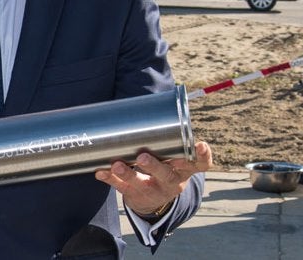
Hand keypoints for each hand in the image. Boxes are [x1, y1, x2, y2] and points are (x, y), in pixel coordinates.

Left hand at [94, 141, 212, 215]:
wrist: (154, 199)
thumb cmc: (164, 165)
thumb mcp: (172, 154)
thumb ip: (167, 135)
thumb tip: (150, 102)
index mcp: (184, 169)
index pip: (199, 164)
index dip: (202, 156)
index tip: (200, 145)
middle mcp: (171, 181)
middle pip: (166, 176)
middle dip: (154, 166)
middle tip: (143, 157)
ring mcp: (153, 190)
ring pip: (141, 184)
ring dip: (128, 174)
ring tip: (117, 165)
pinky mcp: (135, 195)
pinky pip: (121, 188)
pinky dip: (110, 179)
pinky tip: (100, 172)